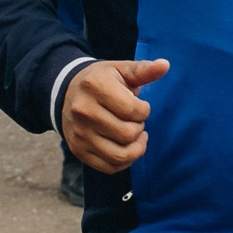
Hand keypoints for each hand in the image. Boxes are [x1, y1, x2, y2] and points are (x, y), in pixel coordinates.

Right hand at [60, 58, 169, 172]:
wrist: (67, 93)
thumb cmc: (101, 81)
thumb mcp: (120, 70)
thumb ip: (143, 70)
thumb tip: (165, 65)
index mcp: (95, 86)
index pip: (132, 109)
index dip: (144, 110)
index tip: (140, 105)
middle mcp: (83, 111)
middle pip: (127, 134)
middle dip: (139, 127)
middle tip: (134, 120)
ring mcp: (79, 133)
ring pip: (120, 155)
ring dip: (135, 148)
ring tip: (135, 135)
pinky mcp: (78, 150)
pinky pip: (109, 167)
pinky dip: (124, 161)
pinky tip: (125, 147)